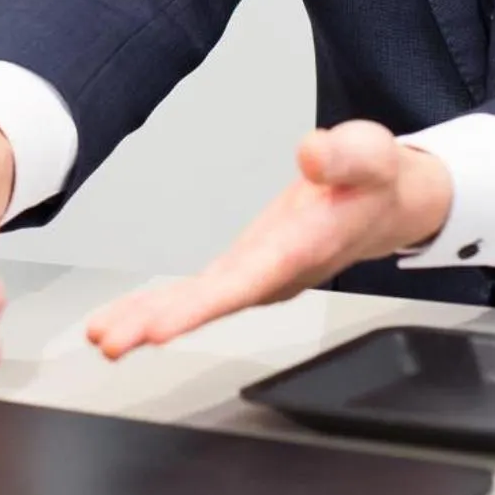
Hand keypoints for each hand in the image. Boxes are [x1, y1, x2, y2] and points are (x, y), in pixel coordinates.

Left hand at [85, 121, 453, 358]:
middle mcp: (277, 271)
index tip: (162, 327)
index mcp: (304, 248)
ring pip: (200, 302)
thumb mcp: (372, 153)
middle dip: (159, 323)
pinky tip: (130, 319)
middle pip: (213, 302)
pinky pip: (199, 292)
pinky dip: (164, 306)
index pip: (249, 282)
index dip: (205, 306)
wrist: (390, 203)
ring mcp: (260, 273)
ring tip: (104, 337)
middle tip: (110, 341)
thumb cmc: (378, 179)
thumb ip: (345, 155)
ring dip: (150, 321)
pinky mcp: (247, 266)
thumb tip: (311, 153)